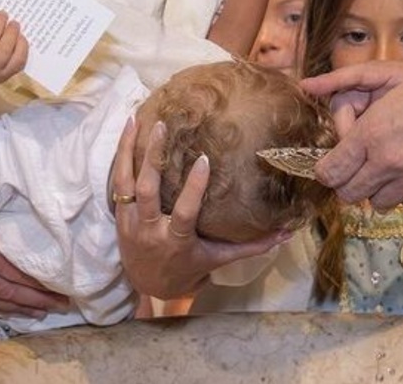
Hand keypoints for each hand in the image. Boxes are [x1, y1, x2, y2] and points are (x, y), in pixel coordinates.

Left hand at [110, 116, 288, 298]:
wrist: (147, 283)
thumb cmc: (187, 267)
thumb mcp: (217, 260)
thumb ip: (250, 247)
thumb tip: (286, 234)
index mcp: (176, 240)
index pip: (183, 212)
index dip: (193, 188)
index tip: (204, 160)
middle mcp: (150, 229)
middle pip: (147, 191)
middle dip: (153, 159)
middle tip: (163, 127)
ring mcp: (130, 220)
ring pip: (126, 182)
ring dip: (129, 150)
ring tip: (136, 119)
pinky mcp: (119, 212)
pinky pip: (117, 181)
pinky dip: (121, 155)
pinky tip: (128, 130)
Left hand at [312, 62, 402, 209]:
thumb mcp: (383, 81)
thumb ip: (344, 93)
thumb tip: (309, 92)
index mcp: (371, 135)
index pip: (331, 172)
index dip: (327, 171)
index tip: (331, 167)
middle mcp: (389, 162)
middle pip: (349, 194)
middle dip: (349, 183)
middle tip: (357, 169)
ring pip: (378, 203)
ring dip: (378, 189)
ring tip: (388, 168)